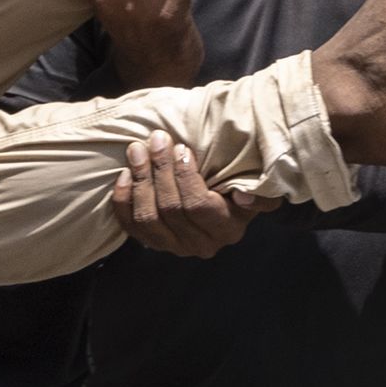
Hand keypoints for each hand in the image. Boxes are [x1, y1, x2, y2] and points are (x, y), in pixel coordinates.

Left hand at [109, 135, 261, 257]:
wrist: (218, 195)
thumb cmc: (237, 182)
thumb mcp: (257, 185)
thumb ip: (262, 193)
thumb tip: (243, 198)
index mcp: (227, 229)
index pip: (198, 206)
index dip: (185, 176)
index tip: (182, 148)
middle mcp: (201, 244)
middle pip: (171, 209)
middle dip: (160, 170)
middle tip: (157, 140)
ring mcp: (173, 246)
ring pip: (148, 218)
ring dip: (140, 180)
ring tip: (137, 150)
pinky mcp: (152, 242)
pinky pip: (130, 226)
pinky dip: (124, 200)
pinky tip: (125, 174)